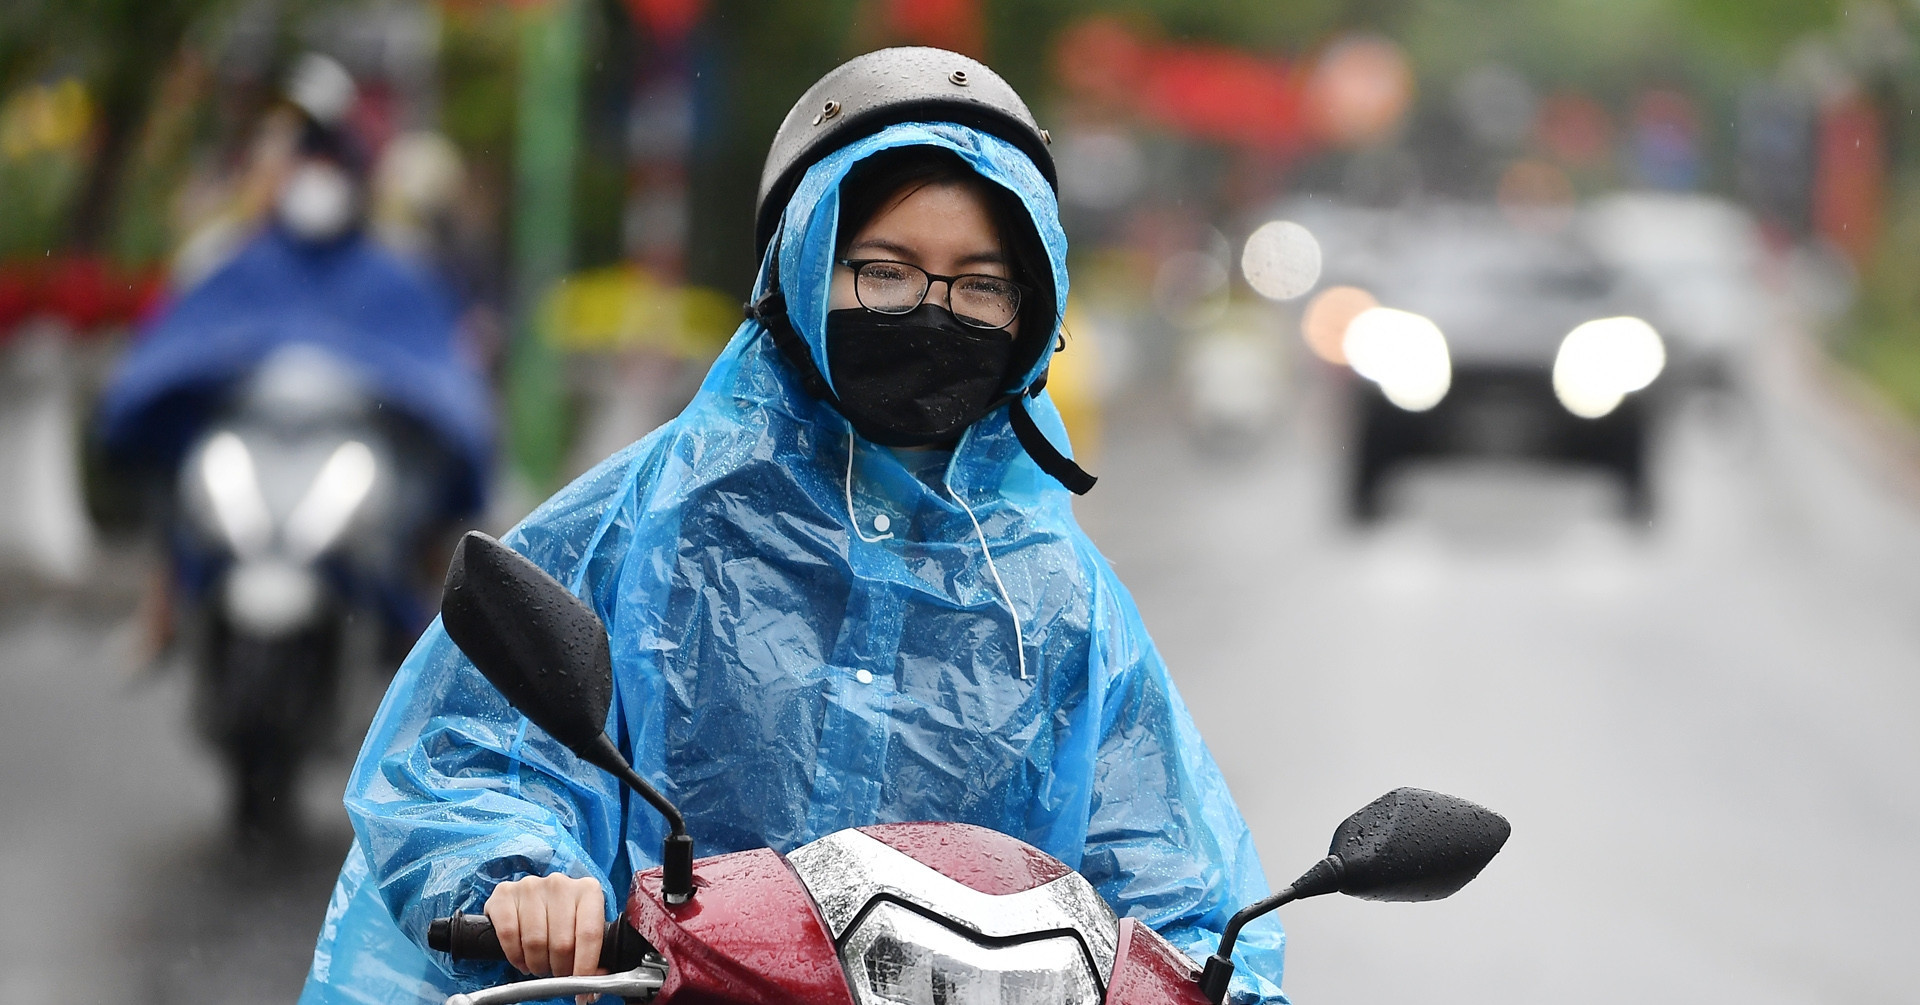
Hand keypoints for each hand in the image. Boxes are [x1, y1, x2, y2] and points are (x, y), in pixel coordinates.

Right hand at [483, 873, 604, 979]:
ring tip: (540, 964)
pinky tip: (522, 958)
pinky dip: (514, 955)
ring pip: (534, 942)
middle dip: (559, 969)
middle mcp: (559, 884)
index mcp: (587, 890)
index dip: (585, 968)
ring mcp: (530, 886)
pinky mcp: (504, 894)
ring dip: (537, 964)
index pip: (589, 935)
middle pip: (562, 943)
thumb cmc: (561, 916)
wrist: (530, 898)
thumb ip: (593, 952)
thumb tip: (596, 981)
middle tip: (557, 973)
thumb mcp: (582, 927)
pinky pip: (508, 935)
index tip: (582, 989)